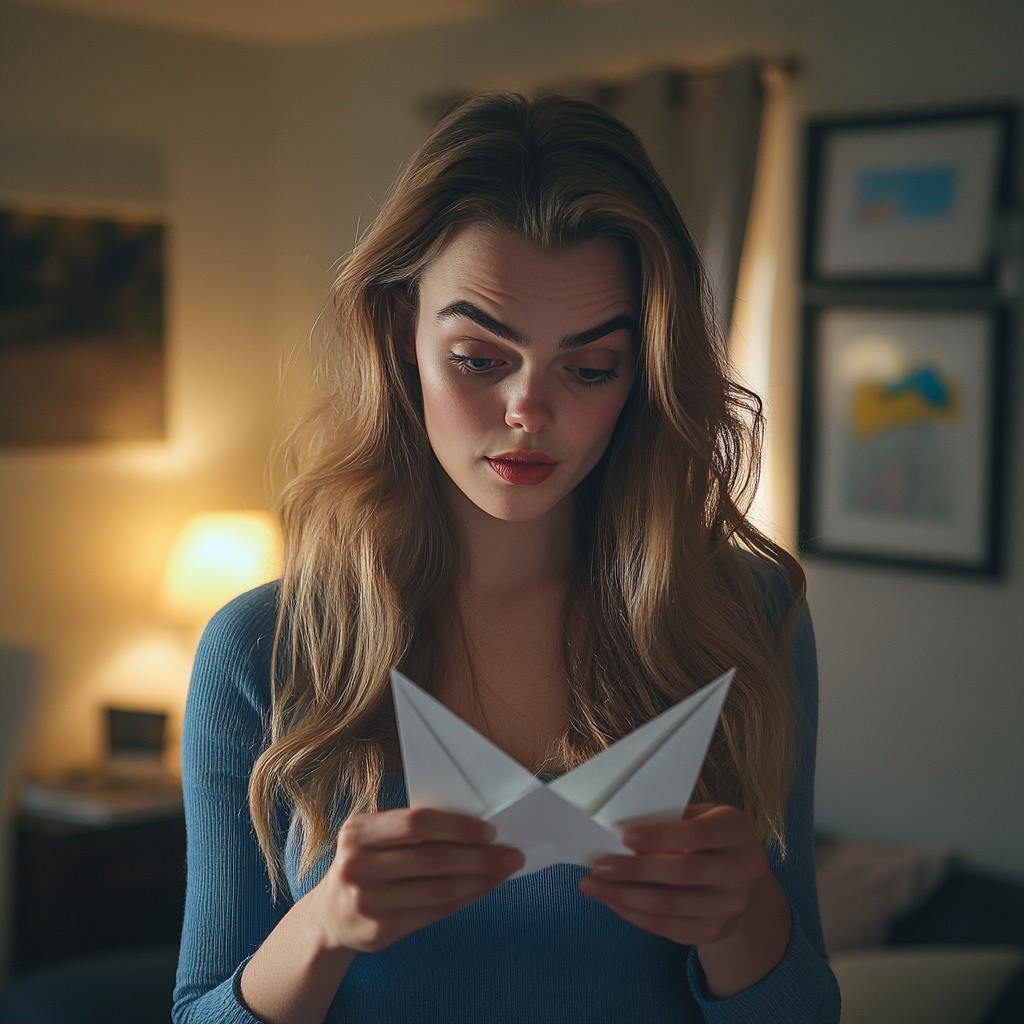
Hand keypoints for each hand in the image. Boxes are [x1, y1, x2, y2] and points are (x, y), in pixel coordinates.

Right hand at [313, 807, 523, 953]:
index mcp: (358, 832)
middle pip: (433, 859)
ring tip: (503, 872)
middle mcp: (358, 866)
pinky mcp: (380, 931)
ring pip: (438, 890)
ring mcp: (367, 902)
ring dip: (479, 880)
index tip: (490, 831)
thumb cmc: (368, 863)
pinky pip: (434, 913)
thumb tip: (477, 829)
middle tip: (511, 854)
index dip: (458, 827)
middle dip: (479, 857)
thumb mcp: (375, 836)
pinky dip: (465, 899)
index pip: (418, 823)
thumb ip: (414, 830)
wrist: (330, 915)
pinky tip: (482, 890)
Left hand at [578, 803, 790, 995]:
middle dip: (634, 871)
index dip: (660, 836)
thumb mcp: (700, 815)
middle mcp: (742, 870)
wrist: (739, 873)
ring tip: (594, 887)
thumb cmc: (707, 834)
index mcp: (736, 831)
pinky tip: (614, 902)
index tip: (625, 836)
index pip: (697, 834)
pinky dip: (636, 916)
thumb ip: (670, 819)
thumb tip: (618, 828)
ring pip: (672, 906)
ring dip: (626, 897)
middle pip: (683, 874)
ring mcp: (731, 906)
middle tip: (598, 866)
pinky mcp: (716, 930)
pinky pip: (670, 927)